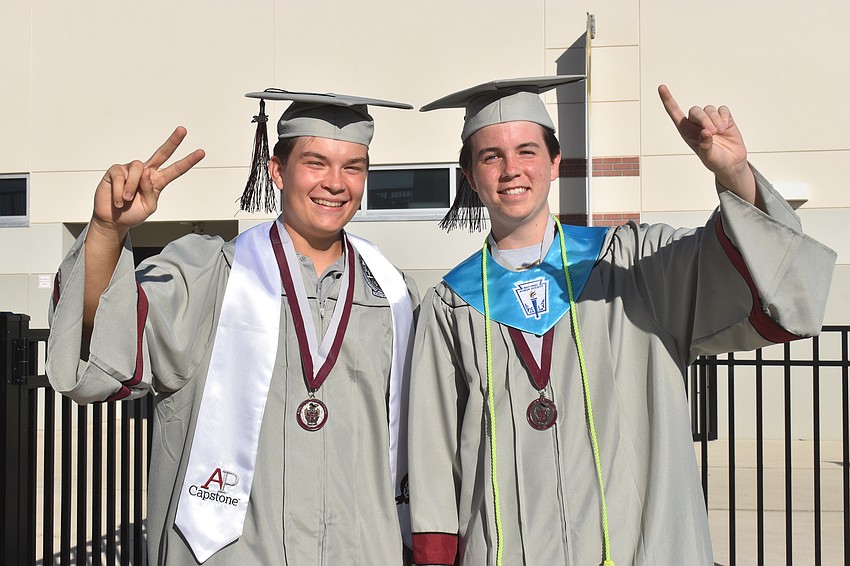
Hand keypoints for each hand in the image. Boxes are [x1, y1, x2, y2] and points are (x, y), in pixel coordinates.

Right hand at [91, 126, 204, 235]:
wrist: (113, 219)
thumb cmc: (132, 213)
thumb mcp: (149, 207)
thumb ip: (151, 192)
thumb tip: (146, 172)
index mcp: (158, 181)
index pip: (175, 169)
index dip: (188, 161)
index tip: (201, 152)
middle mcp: (146, 172)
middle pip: (162, 153)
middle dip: (173, 142)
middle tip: (183, 130)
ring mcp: (131, 170)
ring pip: (139, 168)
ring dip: (132, 187)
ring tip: (127, 199)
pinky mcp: (116, 170)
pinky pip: (121, 176)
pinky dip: (119, 191)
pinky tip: (119, 199)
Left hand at [658, 84, 755, 203]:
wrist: (731, 162)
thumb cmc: (715, 161)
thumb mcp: (708, 157)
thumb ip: (705, 146)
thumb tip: (705, 132)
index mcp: (686, 131)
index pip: (674, 113)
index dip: (668, 100)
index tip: (661, 87)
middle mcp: (696, 124)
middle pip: (695, 110)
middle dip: (704, 119)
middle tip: (712, 132)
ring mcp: (710, 120)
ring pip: (709, 109)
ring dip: (715, 120)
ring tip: (720, 132)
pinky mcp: (724, 118)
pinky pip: (722, 109)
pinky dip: (724, 117)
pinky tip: (725, 127)